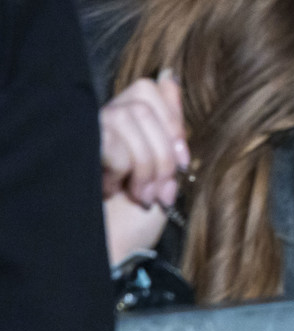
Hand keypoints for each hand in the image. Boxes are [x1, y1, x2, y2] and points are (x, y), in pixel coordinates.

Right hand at [100, 71, 188, 264]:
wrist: (110, 254)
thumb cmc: (136, 216)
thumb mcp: (166, 167)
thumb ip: (168, 127)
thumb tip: (170, 76)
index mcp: (120, 121)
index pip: (149, 88)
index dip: (171, 121)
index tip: (183, 162)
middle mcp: (97, 121)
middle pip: (144, 106)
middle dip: (164, 152)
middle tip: (162, 188)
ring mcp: (82, 133)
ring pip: (130, 119)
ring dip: (147, 165)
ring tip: (142, 195)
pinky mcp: (73, 149)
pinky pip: (113, 143)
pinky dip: (124, 170)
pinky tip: (112, 192)